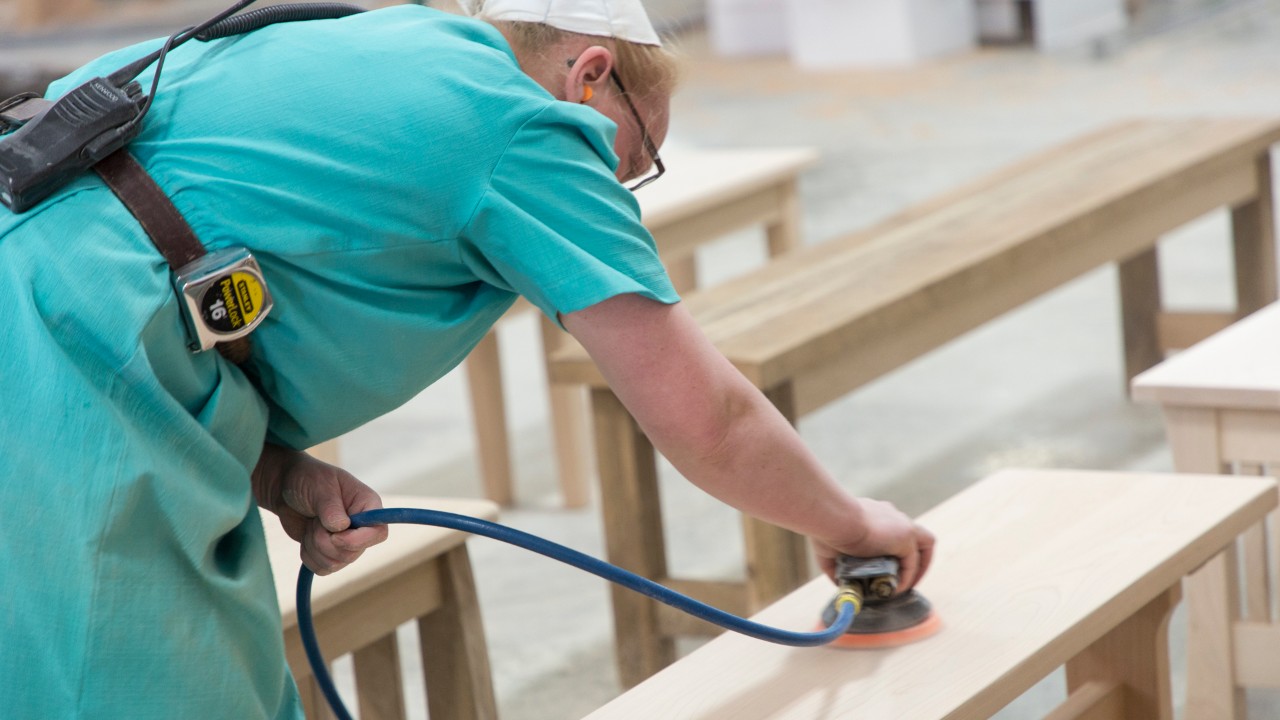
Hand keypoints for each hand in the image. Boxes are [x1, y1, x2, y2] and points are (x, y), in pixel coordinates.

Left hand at [252, 443, 388, 574]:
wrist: (285, 488)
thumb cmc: (307, 479)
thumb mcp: (319, 486)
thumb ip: (330, 507)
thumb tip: (342, 527)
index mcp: (367, 505)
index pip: (378, 532)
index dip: (359, 540)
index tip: (335, 535)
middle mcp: (361, 527)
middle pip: (353, 553)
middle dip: (325, 541)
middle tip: (314, 521)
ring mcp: (346, 542)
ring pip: (336, 563)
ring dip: (314, 547)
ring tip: (310, 525)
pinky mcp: (330, 553)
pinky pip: (323, 569)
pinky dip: (308, 556)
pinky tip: (306, 536)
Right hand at [811, 498, 934, 592]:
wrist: (833, 518)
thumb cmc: (827, 530)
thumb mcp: (830, 550)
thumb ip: (837, 566)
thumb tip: (840, 584)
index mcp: (876, 515)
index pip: (894, 530)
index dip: (894, 551)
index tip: (886, 568)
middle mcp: (892, 517)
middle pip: (915, 535)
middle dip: (914, 557)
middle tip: (902, 578)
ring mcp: (902, 525)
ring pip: (924, 544)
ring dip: (918, 566)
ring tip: (906, 585)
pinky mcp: (906, 537)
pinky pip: (912, 563)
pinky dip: (907, 577)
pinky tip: (895, 589)